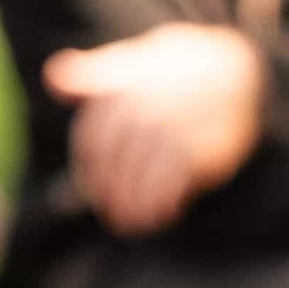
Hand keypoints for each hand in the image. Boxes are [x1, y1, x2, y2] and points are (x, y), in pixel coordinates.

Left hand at [45, 26, 262, 233]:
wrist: (235, 69)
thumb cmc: (177, 70)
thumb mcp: (133, 62)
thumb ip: (93, 75)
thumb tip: (52, 79)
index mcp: (122, 88)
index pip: (92, 138)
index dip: (88, 170)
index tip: (93, 191)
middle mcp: (143, 108)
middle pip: (113, 163)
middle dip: (109, 194)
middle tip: (111, 217)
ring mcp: (171, 129)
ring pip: (140, 179)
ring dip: (134, 207)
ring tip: (133, 225)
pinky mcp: (198, 149)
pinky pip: (171, 186)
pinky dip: (164, 205)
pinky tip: (165, 215)